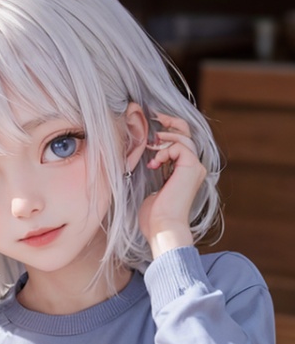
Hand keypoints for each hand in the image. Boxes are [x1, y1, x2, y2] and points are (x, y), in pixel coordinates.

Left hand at [138, 113, 206, 257]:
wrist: (163, 227)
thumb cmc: (154, 217)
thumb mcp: (152, 188)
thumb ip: (157, 172)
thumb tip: (148, 160)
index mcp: (185, 173)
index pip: (182, 142)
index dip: (169, 130)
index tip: (154, 124)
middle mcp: (194, 168)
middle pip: (187, 133)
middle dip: (170, 122)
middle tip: (155, 116)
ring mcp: (195, 168)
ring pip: (184, 138)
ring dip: (165, 140)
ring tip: (151, 151)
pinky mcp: (192, 167)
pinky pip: (180, 146)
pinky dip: (165, 151)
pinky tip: (155, 164)